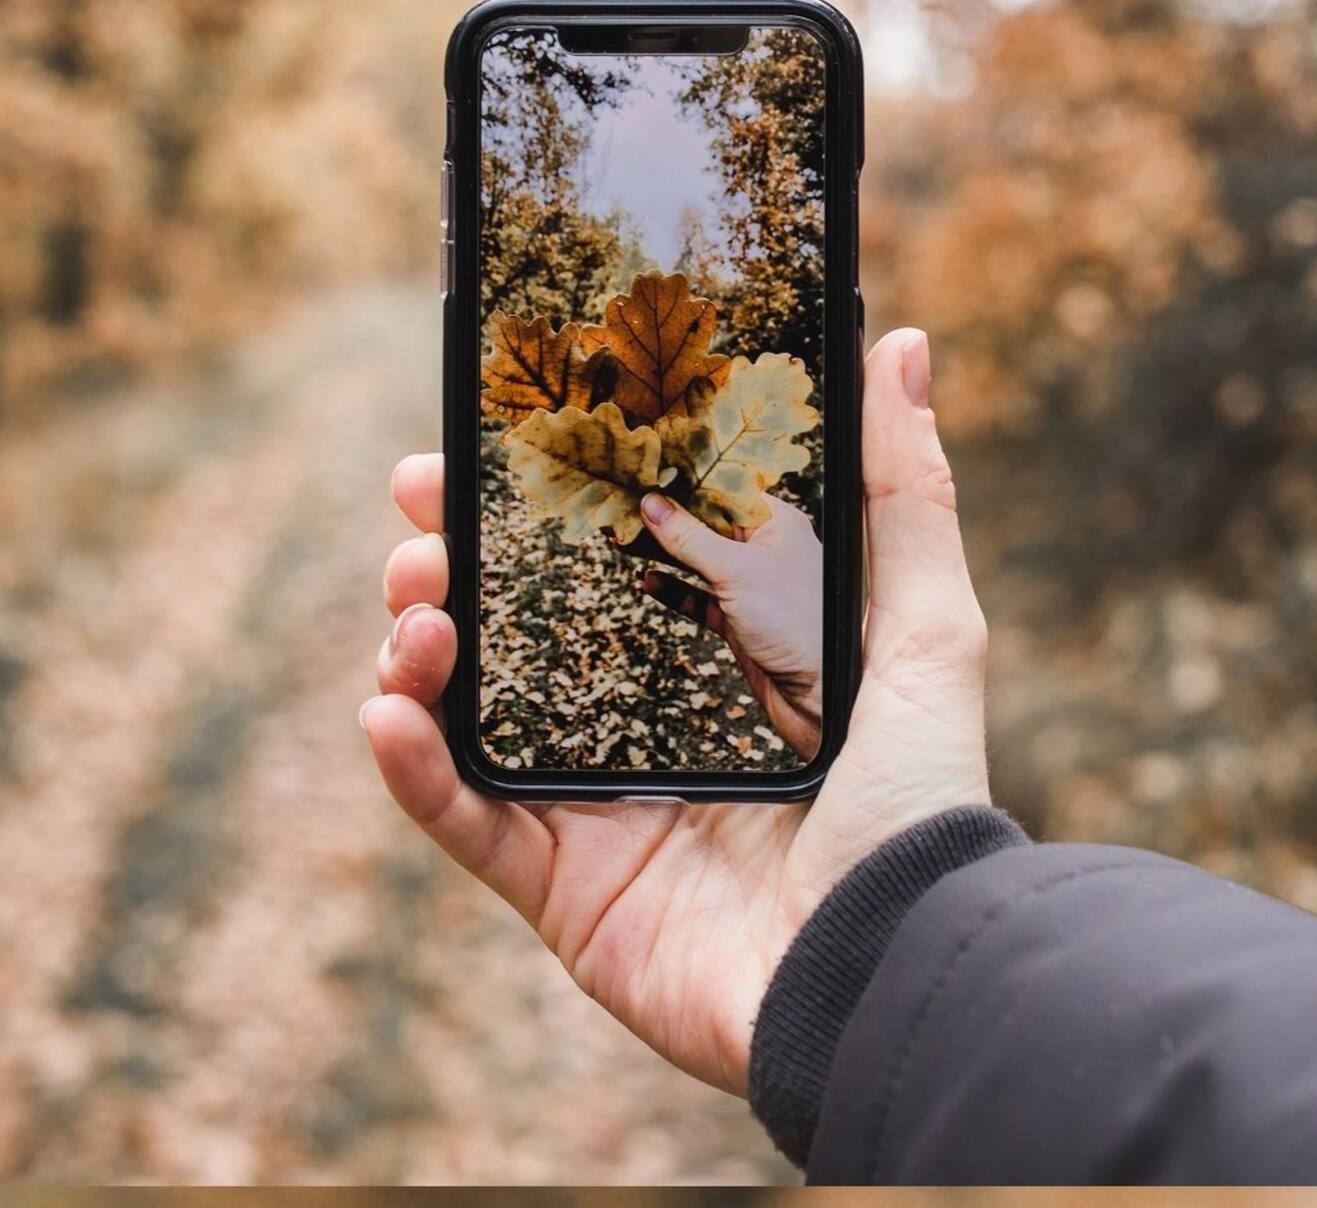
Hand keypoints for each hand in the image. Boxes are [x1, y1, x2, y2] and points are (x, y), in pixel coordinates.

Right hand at [363, 328, 990, 1095]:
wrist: (892, 968)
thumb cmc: (922, 803)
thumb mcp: (928, 630)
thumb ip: (904, 496)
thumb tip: (901, 348)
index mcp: (718, 666)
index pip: (605, 563)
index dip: (543, 502)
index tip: (492, 437)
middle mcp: (647, 730)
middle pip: (518, 628)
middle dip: (454, 558)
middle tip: (420, 508)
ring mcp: (597, 810)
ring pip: (468, 713)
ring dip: (418, 645)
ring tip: (417, 602)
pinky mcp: (562, 892)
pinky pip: (463, 822)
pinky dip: (409, 768)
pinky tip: (388, 706)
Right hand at [632, 494, 824, 757]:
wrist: (818, 696)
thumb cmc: (796, 625)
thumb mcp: (735, 571)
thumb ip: (690, 537)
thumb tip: (652, 504)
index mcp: (776, 523)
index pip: (722, 490)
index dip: (684, 482)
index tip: (646, 473)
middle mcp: (764, 549)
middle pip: (706, 523)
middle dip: (666, 518)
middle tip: (624, 506)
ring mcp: (750, 584)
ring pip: (698, 559)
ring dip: (664, 552)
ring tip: (624, 539)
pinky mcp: (738, 618)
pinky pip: (699, 597)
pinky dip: (674, 589)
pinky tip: (649, 582)